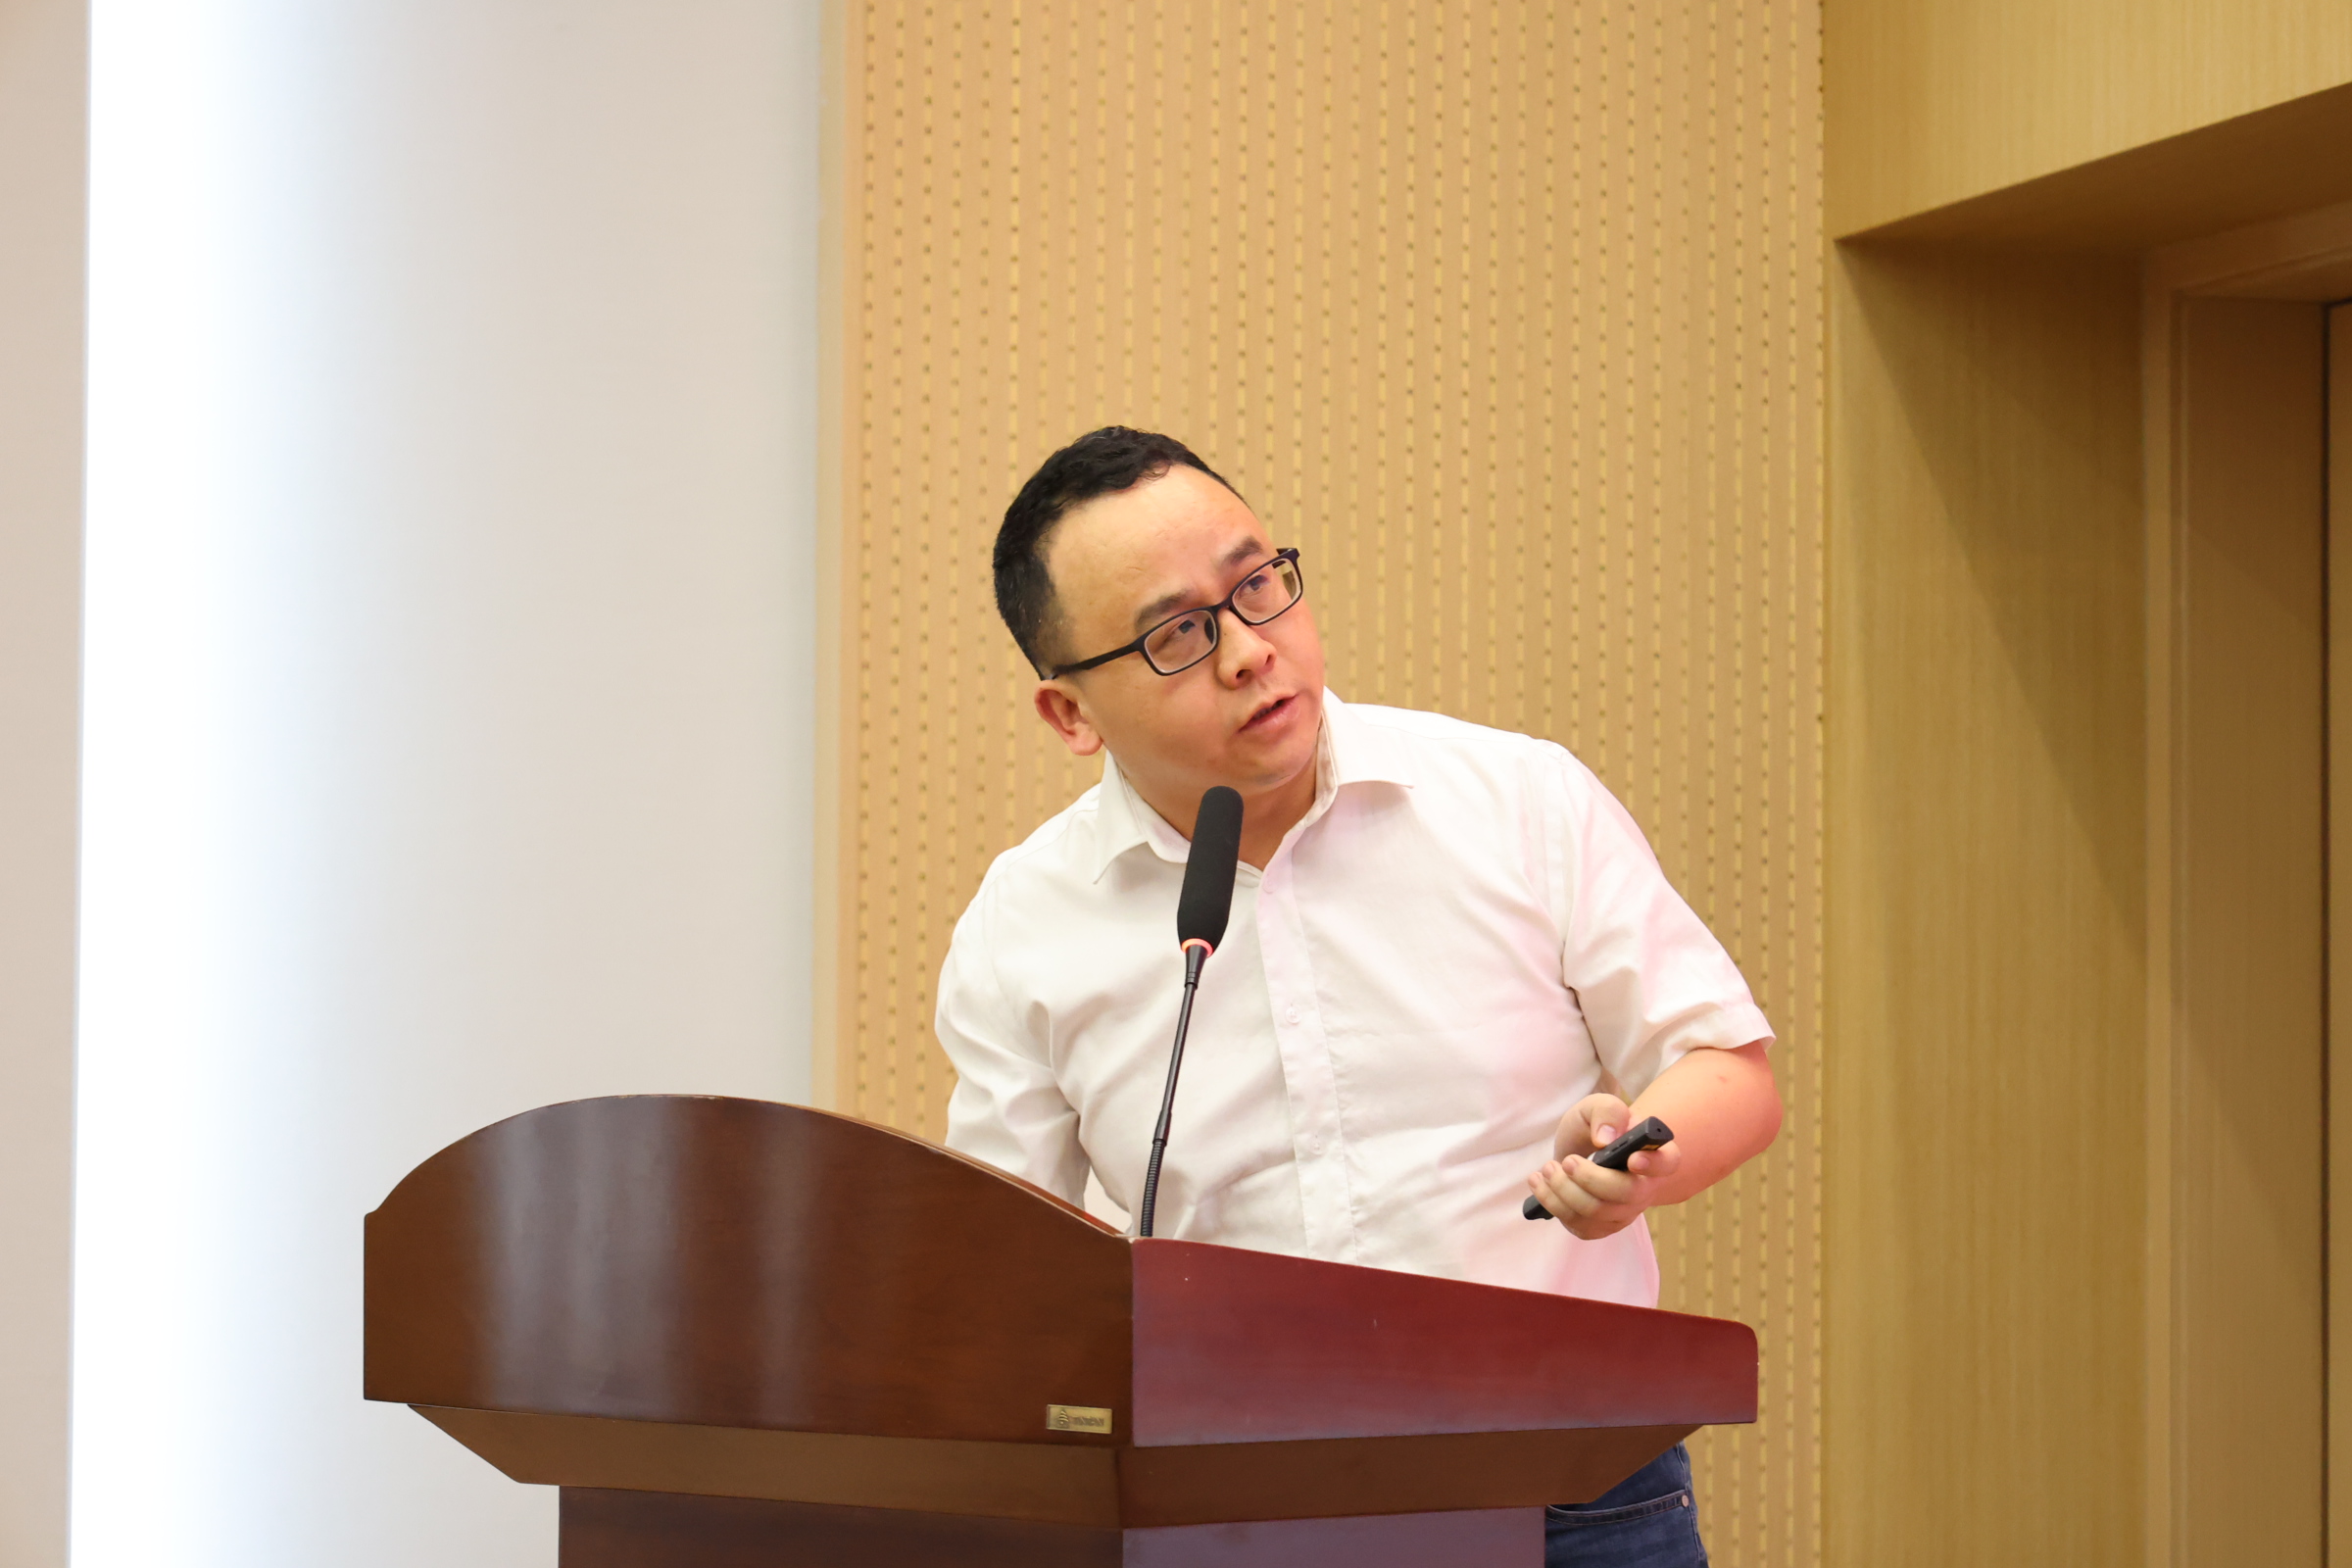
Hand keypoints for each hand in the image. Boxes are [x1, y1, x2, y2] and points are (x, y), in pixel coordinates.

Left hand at [1524, 1093, 1682, 1240]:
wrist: (1580, 1149)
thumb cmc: (1596, 1127)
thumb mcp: (1597, 1107)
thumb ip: (1606, 1112)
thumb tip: (1606, 1138)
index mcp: (1654, 1154)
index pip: (1667, 1163)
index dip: (1654, 1165)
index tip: (1632, 1159)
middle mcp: (1645, 1188)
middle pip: (1627, 1194)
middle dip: (1591, 1179)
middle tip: (1567, 1161)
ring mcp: (1625, 1212)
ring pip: (1598, 1212)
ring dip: (1565, 1190)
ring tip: (1548, 1168)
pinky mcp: (1601, 1227)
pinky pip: (1579, 1225)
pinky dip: (1553, 1203)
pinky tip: (1541, 1184)